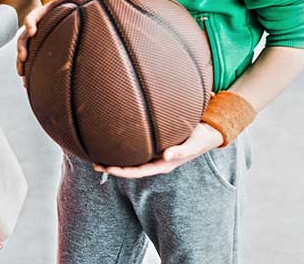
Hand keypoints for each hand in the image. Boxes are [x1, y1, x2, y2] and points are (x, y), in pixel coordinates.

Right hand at [16, 0, 76, 81]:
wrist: (59, 13)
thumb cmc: (63, 6)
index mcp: (39, 16)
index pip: (31, 18)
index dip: (30, 24)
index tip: (33, 31)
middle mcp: (33, 28)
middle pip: (23, 38)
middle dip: (22, 48)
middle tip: (23, 56)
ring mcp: (33, 40)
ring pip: (23, 51)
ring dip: (21, 62)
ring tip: (22, 74)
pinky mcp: (36, 49)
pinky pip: (28, 60)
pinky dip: (27, 70)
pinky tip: (27, 83)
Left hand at [94, 122, 223, 177]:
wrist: (209, 131)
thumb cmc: (200, 138)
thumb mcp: (192, 144)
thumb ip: (180, 151)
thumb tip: (166, 157)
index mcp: (164, 164)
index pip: (139, 171)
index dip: (123, 171)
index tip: (108, 168)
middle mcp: (157, 161)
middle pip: (131, 168)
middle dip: (113, 167)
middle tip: (94, 163)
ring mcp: (155, 154)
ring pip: (132, 159)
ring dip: (116, 159)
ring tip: (97, 155)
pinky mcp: (155, 145)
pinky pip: (137, 150)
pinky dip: (124, 149)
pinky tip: (113, 143)